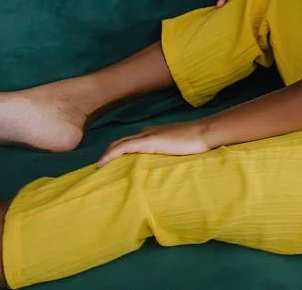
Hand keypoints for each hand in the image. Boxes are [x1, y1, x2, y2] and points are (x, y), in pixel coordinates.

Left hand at [97, 121, 212, 166]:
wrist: (204, 133)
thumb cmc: (198, 142)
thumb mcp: (180, 149)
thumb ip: (171, 154)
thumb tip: (168, 168)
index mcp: (155, 134)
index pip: (132, 141)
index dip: (119, 150)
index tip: (111, 161)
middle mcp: (148, 132)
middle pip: (121, 141)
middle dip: (109, 152)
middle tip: (100, 166)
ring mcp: (147, 136)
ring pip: (119, 143)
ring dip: (107, 154)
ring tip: (98, 167)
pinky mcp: (148, 142)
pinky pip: (122, 147)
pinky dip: (110, 154)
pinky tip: (101, 164)